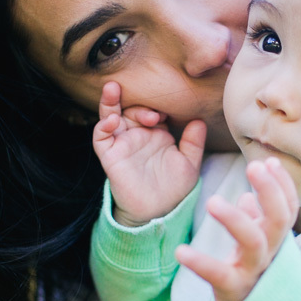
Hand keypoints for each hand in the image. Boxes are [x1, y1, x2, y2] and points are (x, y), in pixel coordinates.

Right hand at [93, 81, 205, 224]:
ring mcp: (122, 144)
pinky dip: (103, 126)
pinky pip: (101, 137)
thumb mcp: (189, 164)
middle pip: (130, 107)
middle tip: (154, 116)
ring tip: (113, 88)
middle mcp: (137, 135)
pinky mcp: (110, 156)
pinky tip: (111, 121)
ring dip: (110, 102)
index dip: (158, 105)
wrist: (158, 212)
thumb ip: (193, 143)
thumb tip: (200, 120)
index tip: (168, 113)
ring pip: (110, 116)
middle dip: (140, 105)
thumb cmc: (173, 189)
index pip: (153, 108)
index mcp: (156, 133)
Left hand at [175, 157, 299, 300]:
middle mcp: (270, 255)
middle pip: (278, 220)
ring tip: (212, 201)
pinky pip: (218, 274)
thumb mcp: (254, 250)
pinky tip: (182, 251)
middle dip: (269, 191)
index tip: (269, 162)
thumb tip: (246, 198)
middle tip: (253, 167)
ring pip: (253, 243)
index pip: (288, 209)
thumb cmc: (253, 281)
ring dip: (235, 220)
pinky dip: (200, 262)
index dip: (282, 186)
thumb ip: (253, 223)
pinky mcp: (232, 291)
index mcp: (275, 242)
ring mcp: (253, 274)